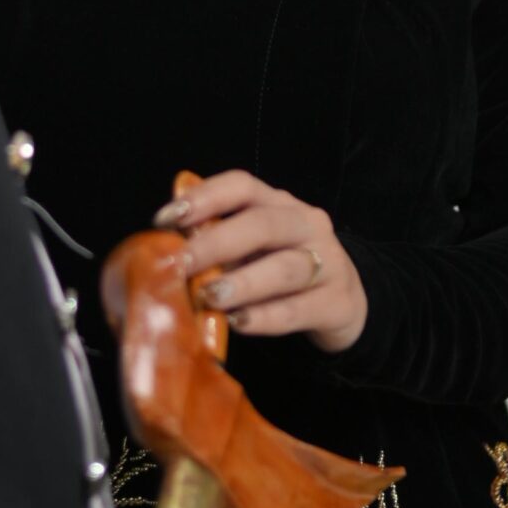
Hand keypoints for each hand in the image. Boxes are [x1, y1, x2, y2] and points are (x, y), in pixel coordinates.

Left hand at [157, 169, 367, 356]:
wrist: (343, 302)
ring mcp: (327, 262)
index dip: (203, 198)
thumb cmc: (281, 268)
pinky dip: (265, 317)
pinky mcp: (336, 303)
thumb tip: (167, 245)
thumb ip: (216, 241)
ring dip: (242, 282)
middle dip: (218, 243)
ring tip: (210, 296)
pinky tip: (238, 322)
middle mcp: (306, 225)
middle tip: (182, 264)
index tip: (164, 219)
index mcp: (278, 203)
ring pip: (285, 268)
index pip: (241, 186)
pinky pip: (298, 309)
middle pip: (263, 224)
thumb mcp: (252, 248)